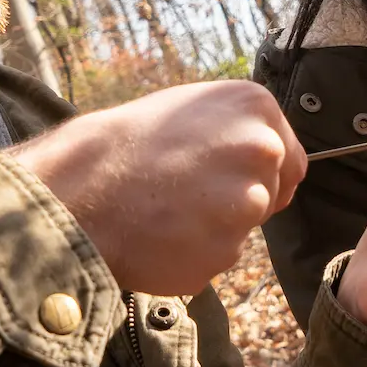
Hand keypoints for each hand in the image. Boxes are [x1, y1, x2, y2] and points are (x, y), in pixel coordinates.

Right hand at [7, 80, 303, 296]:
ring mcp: (244, 203)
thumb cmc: (126, 145)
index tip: (220, 175)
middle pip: (271, 194)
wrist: (78, 187)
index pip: (289, 159)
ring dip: (214, 230)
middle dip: (237, 201)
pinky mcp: (225, 250)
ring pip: (243, 229)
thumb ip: (236, 131)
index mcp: (256, 107)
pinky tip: (159, 234)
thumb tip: (268, 156)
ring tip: (165, 211)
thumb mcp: (190, 111)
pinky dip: (193, 254)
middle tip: (185, 193)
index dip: (256, 174)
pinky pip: (218, 258)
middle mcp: (261, 150)